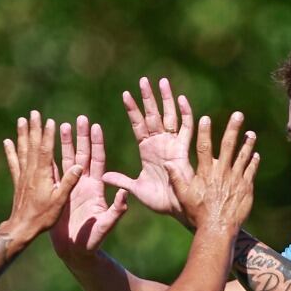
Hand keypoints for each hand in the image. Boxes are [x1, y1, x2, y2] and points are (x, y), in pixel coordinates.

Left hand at [2, 110, 82, 241]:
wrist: (22, 227)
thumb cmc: (43, 216)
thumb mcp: (60, 201)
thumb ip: (68, 183)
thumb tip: (79, 166)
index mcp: (43, 175)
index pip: (46, 151)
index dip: (48, 136)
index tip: (50, 121)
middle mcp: (31, 172)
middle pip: (33, 146)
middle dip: (34, 128)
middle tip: (33, 113)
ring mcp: (23, 176)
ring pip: (22, 151)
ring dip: (22, 134)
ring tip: (21, 120)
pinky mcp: (17, 182)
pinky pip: (13, 163)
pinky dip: (10, 151)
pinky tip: (7, 141)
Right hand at [49, 116, 128, 258]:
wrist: (75, 251)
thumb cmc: (93, 241)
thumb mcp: (107, 225)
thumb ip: (116, 211)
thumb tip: (125, 195)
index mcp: (96, 188)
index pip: (98, 160)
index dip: (96, 143)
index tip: (95, 126)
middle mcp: (83, 184)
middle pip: (83, 154)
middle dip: (81, 136)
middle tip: (80, 118)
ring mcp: (69, 188)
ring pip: (66, 160)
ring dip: (64, 144)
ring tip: (61, 125)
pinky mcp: (57, 194)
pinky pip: (52, 173)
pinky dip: (48, 159)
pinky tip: (43, 147)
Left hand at [104, 76, 193, 220]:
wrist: (177, 209)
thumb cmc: (159, 201)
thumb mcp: (136, 189)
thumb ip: (122, 181)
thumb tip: (104, 176)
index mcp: (147, 149)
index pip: (138, 124)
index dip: (132, 109)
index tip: (125, 94)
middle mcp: (160, 143)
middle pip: (153, 115)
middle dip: (149, 98)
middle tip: (143, 80)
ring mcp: (173, 145)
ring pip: (169, 116)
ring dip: (166, 99)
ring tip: (162, 81)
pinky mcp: (184, 150)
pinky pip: (186, 129)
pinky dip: (186, 114)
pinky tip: (182, 99)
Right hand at [167, 110, 257, 232]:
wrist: (218, 228)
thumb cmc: (199, 214)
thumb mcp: (184, 196)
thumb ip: (177, 178)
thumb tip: (166, 163)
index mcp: (206, 172)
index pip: (204, 147)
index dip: (205, 131)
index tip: (206, 118)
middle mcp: (222, 171)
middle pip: (228, 145)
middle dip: (233, 128)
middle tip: (238, 114)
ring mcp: (236, 178)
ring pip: (243, 156)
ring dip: (247, 143)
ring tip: (251, 133)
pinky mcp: (246, 187)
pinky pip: (251, 171)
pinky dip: (254, 162)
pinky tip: (256, 154)